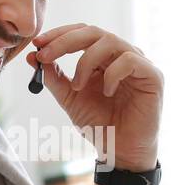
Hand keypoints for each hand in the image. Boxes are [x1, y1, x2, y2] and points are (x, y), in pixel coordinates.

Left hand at [26, 24, 162, 171]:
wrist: (119, 152)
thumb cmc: (100, 125)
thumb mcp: (69, 98)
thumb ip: (53, 77)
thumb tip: (32, 56)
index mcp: (104, 58)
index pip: (82, 33)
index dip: (59, 34)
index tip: (37, 44)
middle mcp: (121, 56)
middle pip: (94, 32)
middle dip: (65, 41)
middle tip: (45, 55)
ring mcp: (139, 64)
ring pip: (110, 41)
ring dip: (86, 61)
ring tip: (77, 86)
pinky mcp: (153, 76)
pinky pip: (130, 61)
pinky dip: (111, 74)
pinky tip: (106, 92)